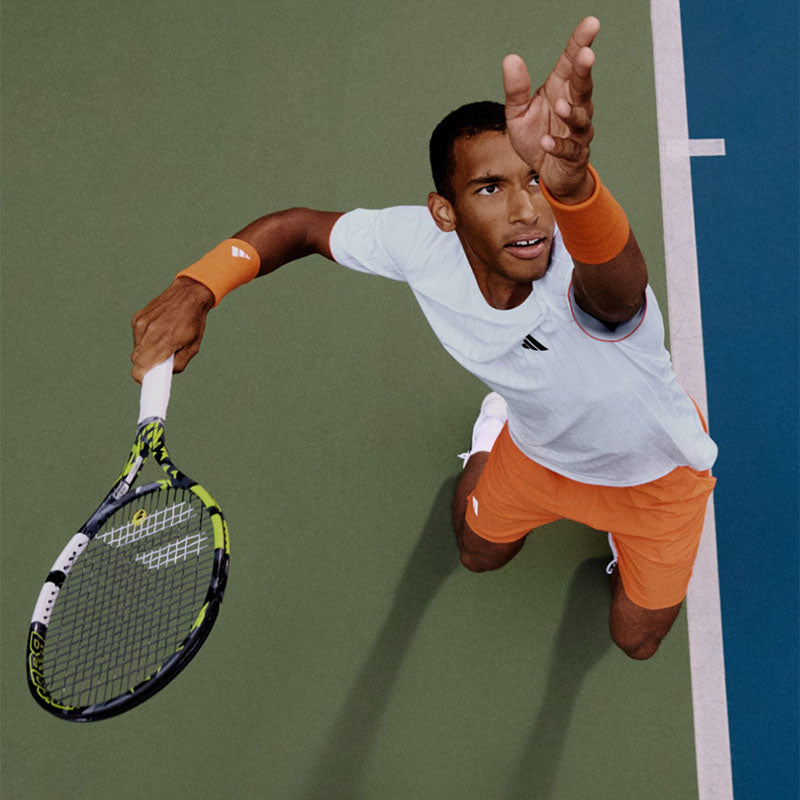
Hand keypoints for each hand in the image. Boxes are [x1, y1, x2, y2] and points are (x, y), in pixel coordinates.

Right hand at [130, 277, 213, 382]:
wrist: (188, 295)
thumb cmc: (193, 323)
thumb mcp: (193, 347)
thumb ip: (179, 364)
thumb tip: (164, 374)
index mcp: (165, 341)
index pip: (141, 367)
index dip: (142, 377)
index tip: (148, 380)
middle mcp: (149, 332)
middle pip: (136, 361)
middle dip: (146, 365)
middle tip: (159, 363)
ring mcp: (141, 324)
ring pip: (136, 350)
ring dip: (146, 352)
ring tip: (162, 342)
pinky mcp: (137, 318)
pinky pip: (137, 337)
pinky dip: (145, 339)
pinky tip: (158, 331)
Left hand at [503, 16, 598, 201]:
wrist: (548, 174)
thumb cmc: (536, 138)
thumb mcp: (518, 114)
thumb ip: (516, 90)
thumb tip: (510, 59)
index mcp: (560, 90)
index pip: (571, 63)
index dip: (581, 43)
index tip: (591, 23)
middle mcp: (574, 107)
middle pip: (582, 87)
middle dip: (585, 72)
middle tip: (586, 56)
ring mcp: (577, 132)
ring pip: (580, 119)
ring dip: (572, 113)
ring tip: (561, 106)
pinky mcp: (574, 156)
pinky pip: (569, 150)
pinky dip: (557, 146)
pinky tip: (546, 142)